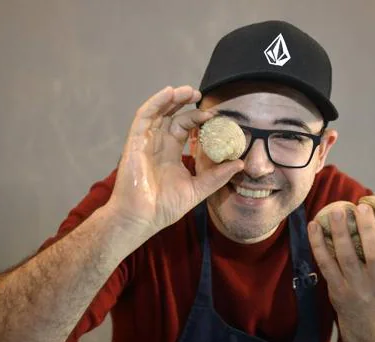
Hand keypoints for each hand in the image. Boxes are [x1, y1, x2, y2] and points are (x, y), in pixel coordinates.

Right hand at [106, 85, 243, 231]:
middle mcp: (158, 144)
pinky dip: (155, 102)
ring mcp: (146, 142)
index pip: (184, 128)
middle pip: (171, 116)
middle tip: (201, 95)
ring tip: (189, 90)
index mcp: (171, 153)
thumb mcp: (197, 190)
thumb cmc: (163, 208)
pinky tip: (169, 93)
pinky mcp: (135, 142)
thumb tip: (239, 164)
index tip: (214, 116)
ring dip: (172, 98)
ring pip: (158, 111)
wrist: (141, 218)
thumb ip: (217, 177)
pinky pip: (144, 117)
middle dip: (185, 103)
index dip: (198, 119)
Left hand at [308, 198, 374, 322]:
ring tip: (336, 211)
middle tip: (360, 206)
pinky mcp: (337, 290)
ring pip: (347, 257)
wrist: (369, 322)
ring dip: (340, 232)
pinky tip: (314, 226)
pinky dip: (318, 244)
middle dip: (367, 228)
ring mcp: (357, 288)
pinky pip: (325, 263)